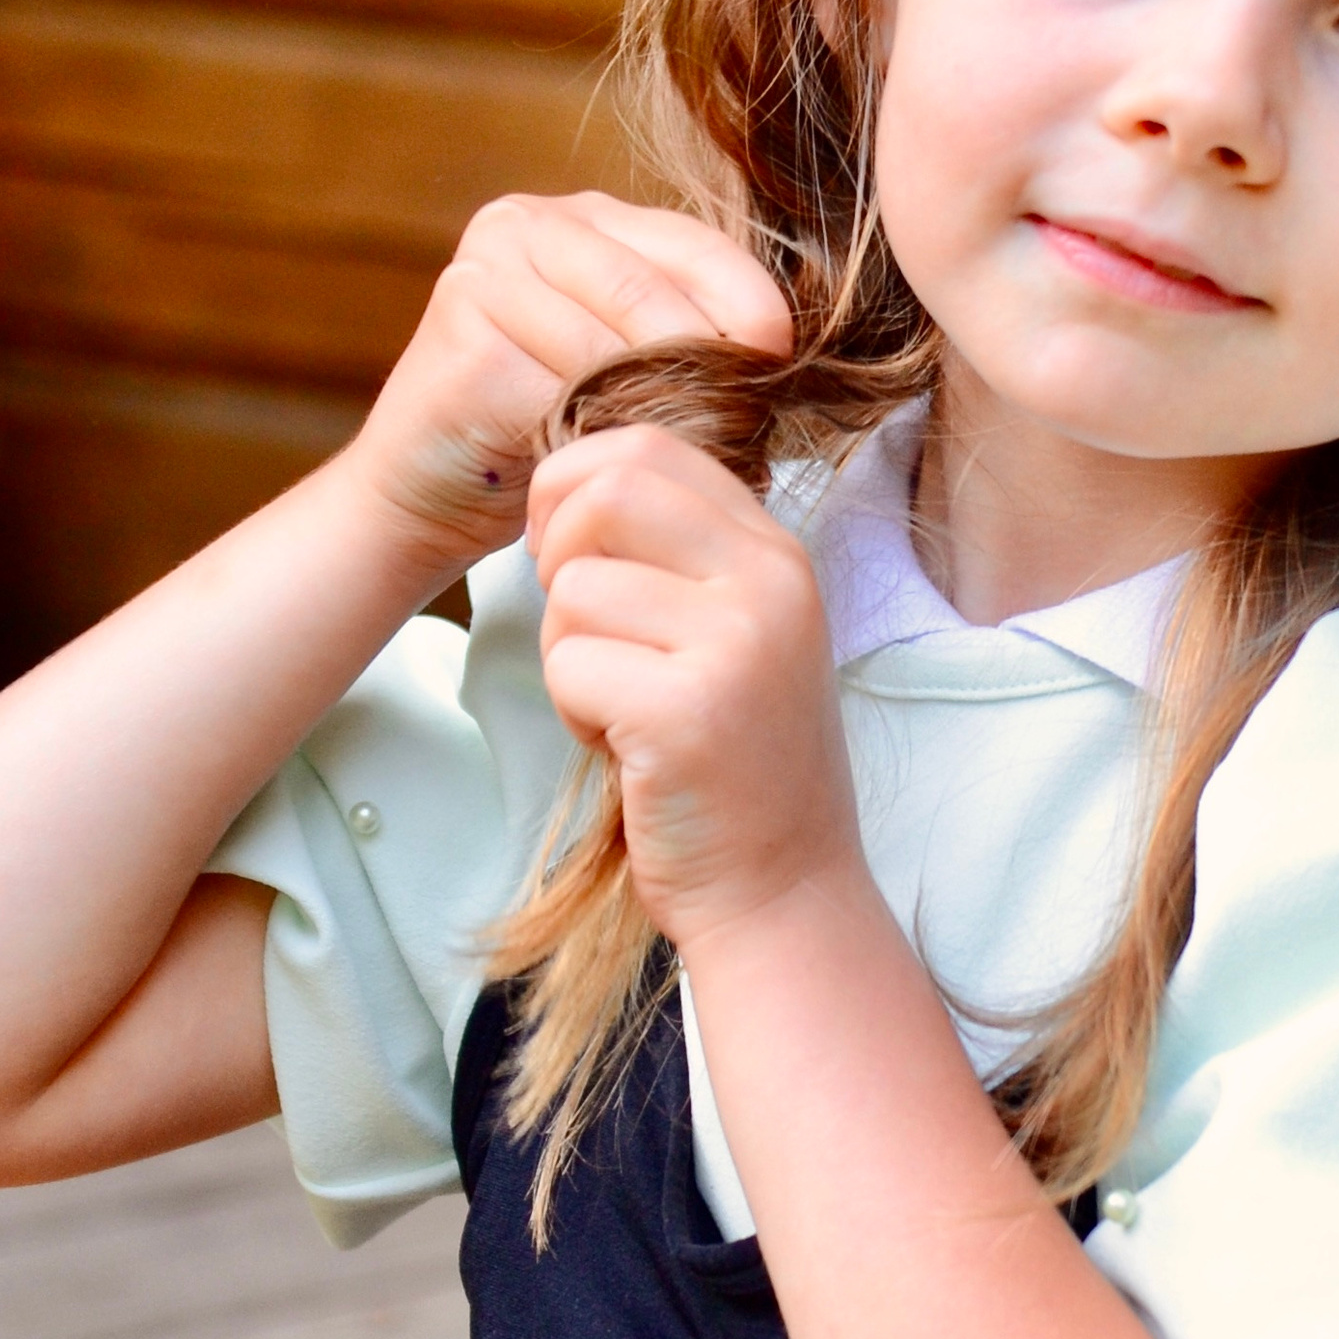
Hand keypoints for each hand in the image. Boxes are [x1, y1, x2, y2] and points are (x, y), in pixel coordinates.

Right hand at [342, 193, 792, 581]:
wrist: (422, 493)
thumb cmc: (538, 431)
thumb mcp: (620, 364)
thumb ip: (680, 332)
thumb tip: (780, 351)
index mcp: (579, 217)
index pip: (689, 242)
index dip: (746, 298)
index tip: (783, 356)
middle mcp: (524, 225)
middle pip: (651, 289)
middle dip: (708, 359)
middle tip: (747, 421)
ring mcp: (484, 275)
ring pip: (611, 344)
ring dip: (660, 408)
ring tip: (692, 455)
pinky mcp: (463, 339)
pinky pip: (563, 390)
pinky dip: (602, 435)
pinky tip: (619, 467)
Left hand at [526, 427, 860, 946]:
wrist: (784, 892)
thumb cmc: (734, 767)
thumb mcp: (732, 635)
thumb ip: (677, 556)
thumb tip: (567, 483)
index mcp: (777, 553)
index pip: (650, 446)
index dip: (575, 485)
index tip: (565, 552)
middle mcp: (770, 582)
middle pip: (606, 488)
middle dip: (555, 552)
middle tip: (575, 625)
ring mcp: (736, 644)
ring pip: (574, 586)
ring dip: (566, 652)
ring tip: (621, 708)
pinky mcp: (689, 710)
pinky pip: (568, 663)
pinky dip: (573, 712)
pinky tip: (625, 749)